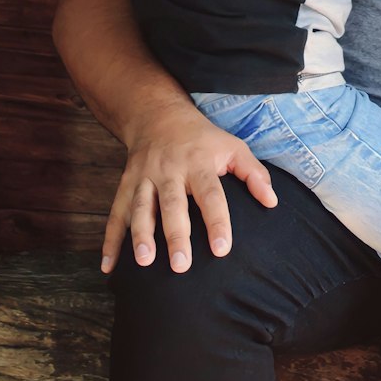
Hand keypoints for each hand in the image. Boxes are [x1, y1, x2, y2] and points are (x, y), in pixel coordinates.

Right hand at [101, 98, 277, 273]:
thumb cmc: (203, 138)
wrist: (158, 115)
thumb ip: (253, 174)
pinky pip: (115, 213)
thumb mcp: (232, 147)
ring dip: (140, 235)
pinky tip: (108, 265)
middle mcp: (169, 170)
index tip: (221, 249)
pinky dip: (110, 239)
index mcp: (198, 162)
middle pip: (172, 204)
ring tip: (144, 262)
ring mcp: (144, 177)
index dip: (216, 221)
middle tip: (181, 265)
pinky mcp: (125, 184)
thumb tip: (272, 202)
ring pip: (140, 208)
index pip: (210, 195)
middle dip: (175, 234)